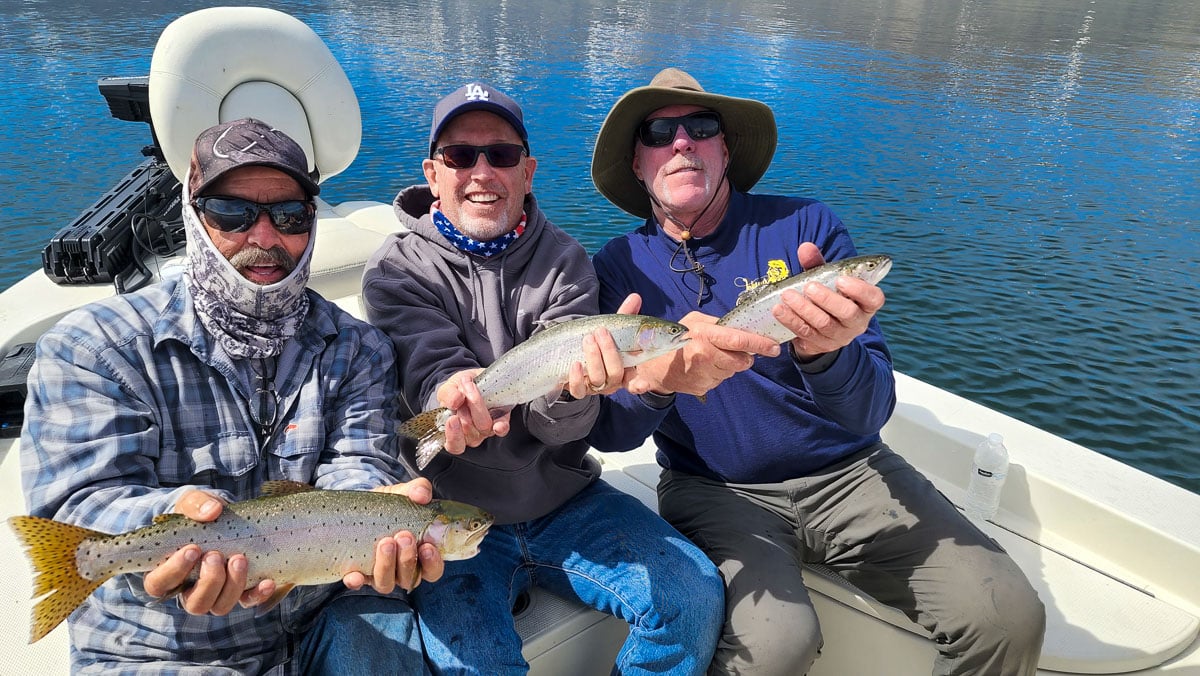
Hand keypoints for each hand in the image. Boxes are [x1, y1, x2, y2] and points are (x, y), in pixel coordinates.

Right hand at [143, 490, 275, 614]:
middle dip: (208, 581)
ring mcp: (215, 594)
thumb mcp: (191, 503)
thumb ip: (195, 504)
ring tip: (239, 559)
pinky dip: (257, 594)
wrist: (219, 517)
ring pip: (220, 606)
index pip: (159, 583)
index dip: (174, 571)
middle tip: (216, 555)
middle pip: (194, 603)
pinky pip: (247, 601)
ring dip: (231, 586)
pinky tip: (267, 581)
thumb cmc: (197, 514)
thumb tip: (212, 511)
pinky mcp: (239, 591)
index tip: (193, 548)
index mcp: (166, 572)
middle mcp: (189, 590)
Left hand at [341, 480, 445, 591]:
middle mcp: (401, 570)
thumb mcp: (405, 494)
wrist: (362, 506)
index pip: (432, 571)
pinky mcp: (357, 573)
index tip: (427, 546)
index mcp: (419, 555)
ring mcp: (379, 573)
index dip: (432, 564)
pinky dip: (356, 581)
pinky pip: (357, 583)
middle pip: (409, 578)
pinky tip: (354, 574)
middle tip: (404, 536)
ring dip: (387, 566)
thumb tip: (422, 495)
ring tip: (385, 542)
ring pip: (386, 583)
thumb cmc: (391, 505)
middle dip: (407, 560)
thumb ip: (418, 490)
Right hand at [436, 370, 510, 454]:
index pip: (454, 445)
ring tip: (472, 386)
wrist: (474, 381)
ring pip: (483, 426)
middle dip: (466, 406)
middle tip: (465, 388)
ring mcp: (486, 430)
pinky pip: (502, 429)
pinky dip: (500, 427)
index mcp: (454, 433)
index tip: (452, 419)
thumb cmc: (458, 390)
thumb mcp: (447, 390)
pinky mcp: (501, 422)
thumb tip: (455, 401)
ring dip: (478, 403)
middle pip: (468, 429)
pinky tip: (499, 425)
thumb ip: (448, 396)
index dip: (453, 435)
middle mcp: (471, 435)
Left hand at [564, 297, 640, 398]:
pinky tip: (576, 364)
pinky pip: (578, 390)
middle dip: (609, 352)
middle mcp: (611, 382)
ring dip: (594, 358)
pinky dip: (577, 378)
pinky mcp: (578, 388)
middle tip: (601, 332)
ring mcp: (594, 386)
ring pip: (598, 379)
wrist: (573, 354)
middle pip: (615, 373)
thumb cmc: (600, 342)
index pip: (636, 382)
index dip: (640, 385)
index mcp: (624, 370)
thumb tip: (635, 297)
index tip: (644, 382)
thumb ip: (625, 315)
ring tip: (588, 338)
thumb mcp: (614, 329)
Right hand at [631, 312, 779, 396]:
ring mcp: (703, 374)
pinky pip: (721, 380)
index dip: (759, 343)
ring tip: (713, 357)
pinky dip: (718, 373)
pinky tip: (704, 367)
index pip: (738, 339)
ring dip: (730, 365)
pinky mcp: (703, 387)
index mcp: (703, 335)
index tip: (774, 346)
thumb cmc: (673, 339)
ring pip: (733, 371)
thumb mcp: (693, 321)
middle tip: (738, 351)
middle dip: (745, 356)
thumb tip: (740, 327)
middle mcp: (704, 356)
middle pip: (741, 360)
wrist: (653, 367)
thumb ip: (716, 323)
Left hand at [775, 242, 884, 357]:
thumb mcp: (826, 279)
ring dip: (804, 309)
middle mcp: (857, 322)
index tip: (841, 279)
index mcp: (866, 304)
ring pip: (824, 324)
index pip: (874, 298)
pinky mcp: (821, 345)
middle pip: (847, 313)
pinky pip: (806, 333)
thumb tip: (805, 247)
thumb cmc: (828, 294)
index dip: (860, 290)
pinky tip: (779, 309)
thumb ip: (817, 263)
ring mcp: (840, 337)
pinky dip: (791, 320)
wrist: (818, 327)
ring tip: (787, 295)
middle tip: (809, 287)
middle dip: (827, 299)